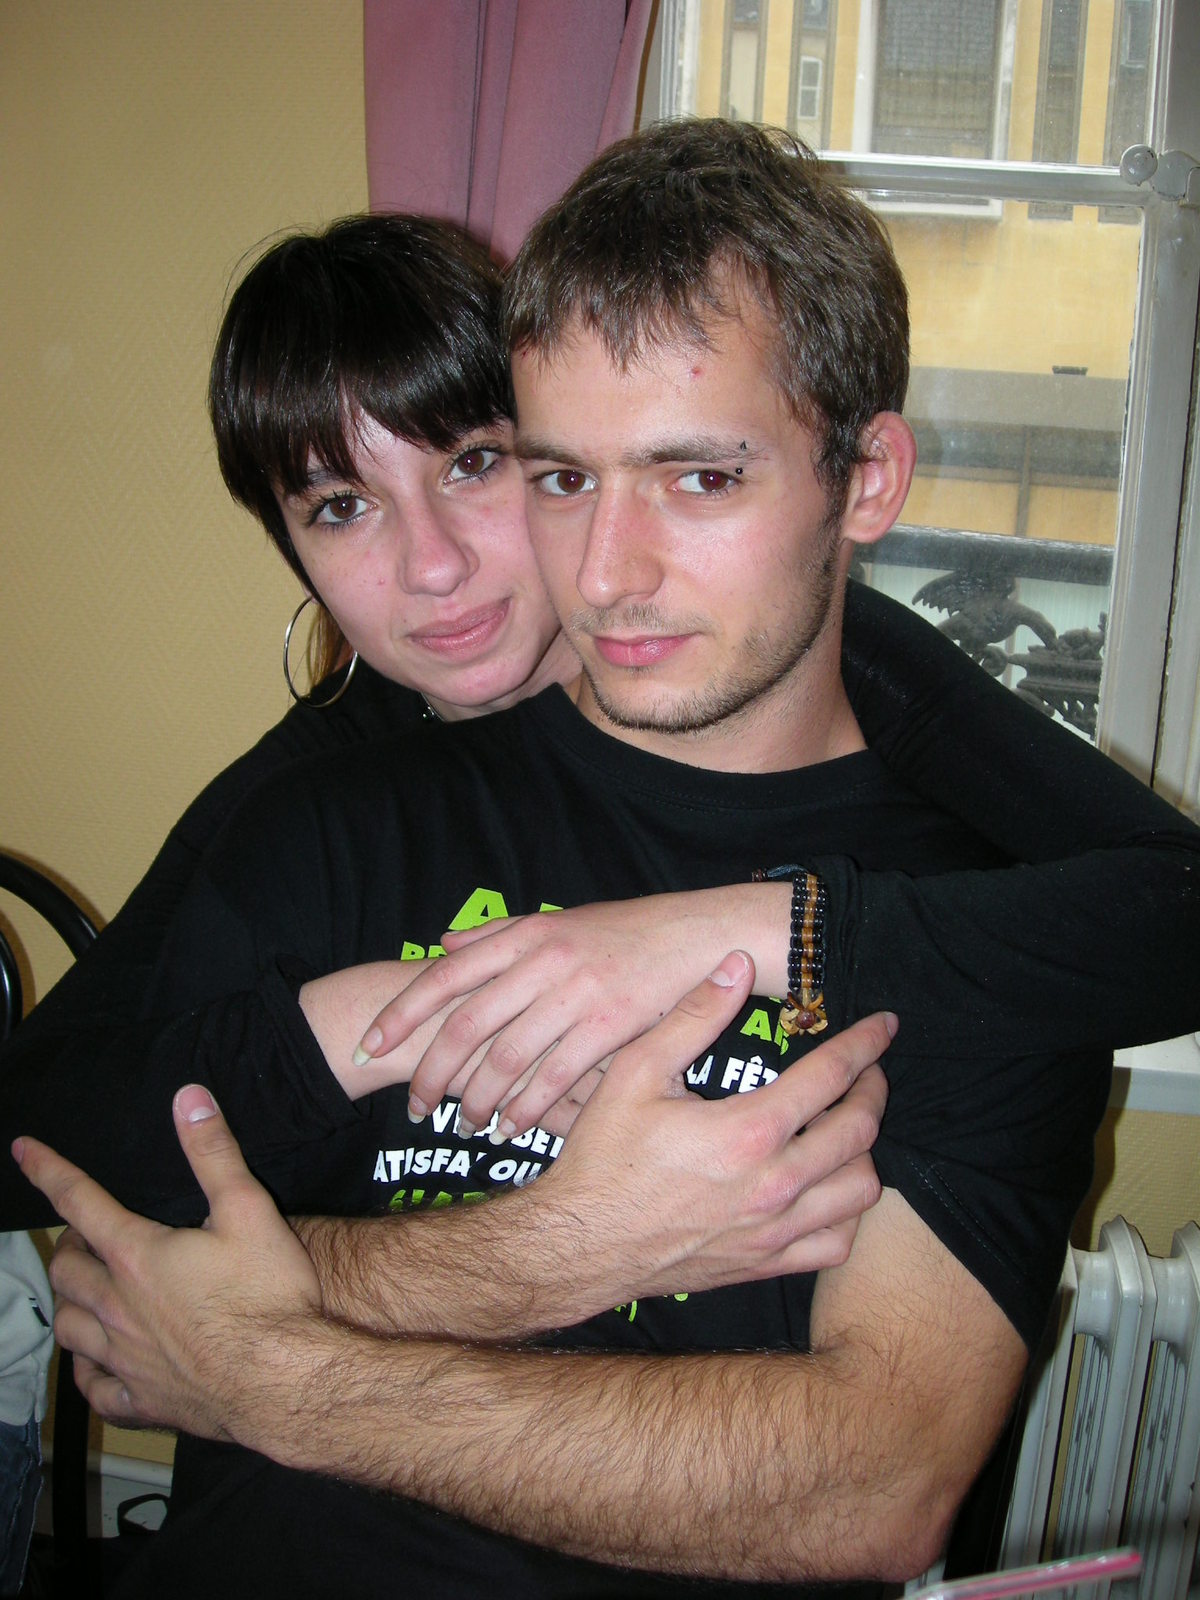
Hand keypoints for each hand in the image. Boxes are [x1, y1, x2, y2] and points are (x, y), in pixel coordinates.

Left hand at [14, 1085, 320, 1436]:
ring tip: (87, 1292)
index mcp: (138, 1255)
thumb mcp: (249, 1209)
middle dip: (68, 1245)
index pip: (79, 1201)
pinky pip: (92, 1389)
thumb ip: (214, 1153)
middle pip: (65, 1269)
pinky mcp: (141, 1399)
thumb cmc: (268, 1295)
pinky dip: (86, 1371)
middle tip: (86, 1235)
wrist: (282, 1380)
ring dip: (69, 1303)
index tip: (24, 1150)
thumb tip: (188, 1099)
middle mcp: (117, 1306)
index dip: (49, 1171)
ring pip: (67, 1328)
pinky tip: (98, 1365)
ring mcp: (124, 1357)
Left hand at [353, 887, 785, 1138]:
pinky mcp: (612, 1026)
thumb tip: (442, 946)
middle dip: (434, 1072)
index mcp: (526, 935)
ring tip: (465, 1126)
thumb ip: (499, 935)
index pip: (446, 976)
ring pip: (508, 1057)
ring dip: (480, 1100)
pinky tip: (513, 1130)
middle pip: (467, 1025)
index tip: (369, 1047)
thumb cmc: (626, 934)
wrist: (700, 936)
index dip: (403, 1014)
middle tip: (415, 1108)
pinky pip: (555, 1078)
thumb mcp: (558, 921)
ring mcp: (577, 993)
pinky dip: (528, 1109)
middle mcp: (544, 961)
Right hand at [532, 951, 892, 1301]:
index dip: (865, 1044)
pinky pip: (836, 1242)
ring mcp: (774, 1230)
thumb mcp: (636, 1072)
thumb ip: (693, 1016)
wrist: (580, 1244)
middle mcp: (774, 1184)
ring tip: (846, 1127)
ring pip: (860, 1191)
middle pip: (859, 1131)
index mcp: (748, 1131)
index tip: (884, 1026)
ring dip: (863, 1152)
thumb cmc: (604, 1156)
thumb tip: (737, 964)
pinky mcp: (765, 1263)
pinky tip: (827, 1187)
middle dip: (873, 1091)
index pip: (831, 1076)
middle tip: (866, 1073)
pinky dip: (846, 1212)